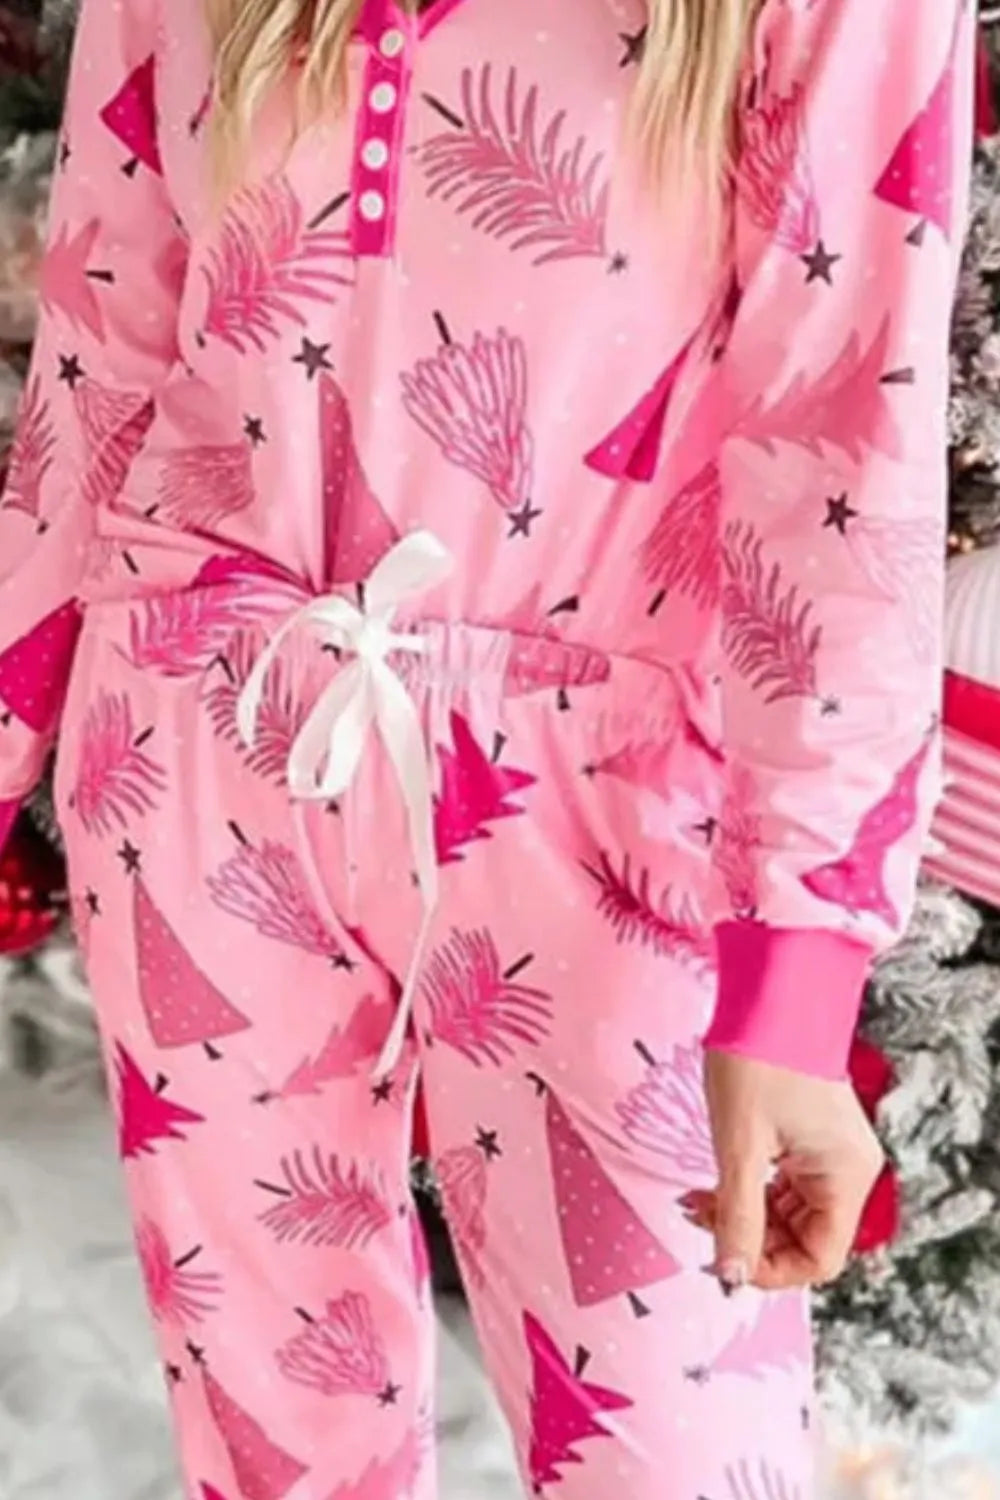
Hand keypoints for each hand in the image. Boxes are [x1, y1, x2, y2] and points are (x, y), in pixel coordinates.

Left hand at [683, 1050, 883, 1292]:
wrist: (770, 993)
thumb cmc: (757, 1060)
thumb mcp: (739, 1146)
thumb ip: (737, 1216)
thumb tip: (730, 1278)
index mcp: (845, 1177)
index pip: (821, 1259)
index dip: (771, 1270)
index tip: (724, 1260)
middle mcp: (849, 1170)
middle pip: (805, 1237)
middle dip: (751, 1238)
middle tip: (698, 1215)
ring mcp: (831, 1152)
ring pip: (791, 1213)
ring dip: (746, 1214)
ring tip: (698, 1197)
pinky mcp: (812, 1136)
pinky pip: (786, 1185)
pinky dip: (752, 1190)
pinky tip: (716, 1181)